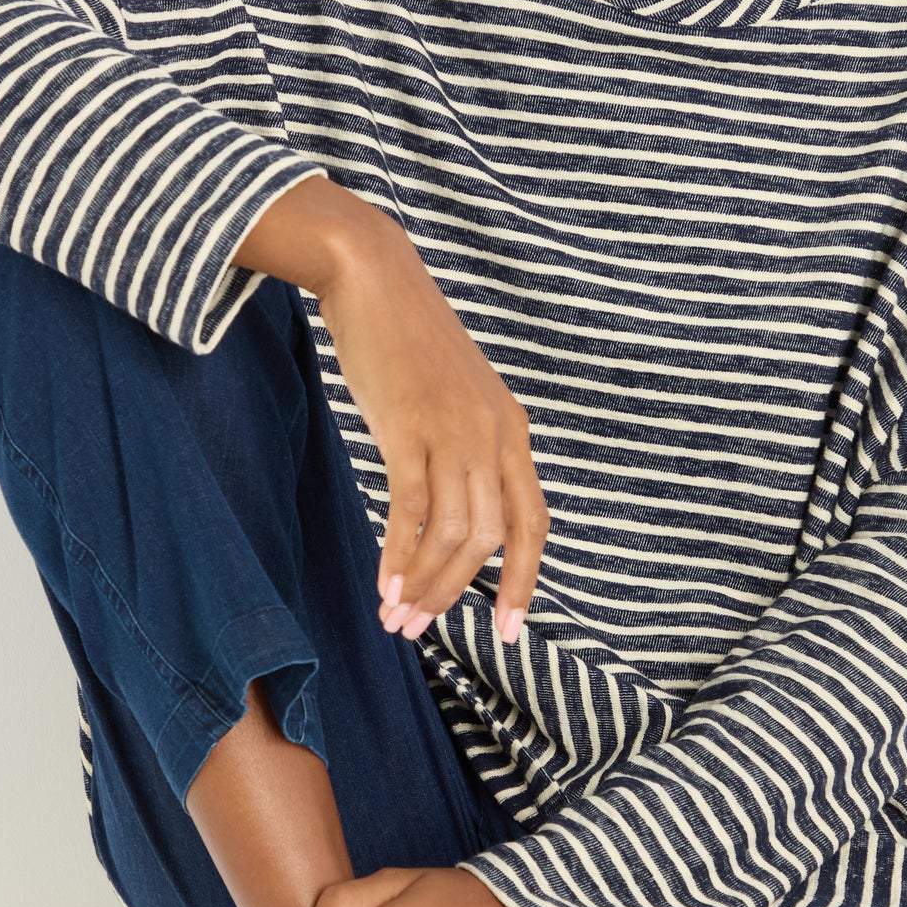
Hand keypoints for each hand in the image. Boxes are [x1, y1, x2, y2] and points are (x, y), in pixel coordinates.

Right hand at [309, 200, 551, 645]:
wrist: (374, 275)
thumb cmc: (408, 341)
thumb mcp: (456, 398)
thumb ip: (467, 448)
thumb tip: (455, 512)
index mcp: (512, 431)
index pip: (532, 523)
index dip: (523, 582)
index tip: (506, 631)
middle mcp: (494, 434)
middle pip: (489, 539)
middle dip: (456, 594)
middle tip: (419, 630)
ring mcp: (454, 430)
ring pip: (451, 533)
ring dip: (424, 584)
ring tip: (395, 617)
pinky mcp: (409, 425)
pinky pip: (410, 509)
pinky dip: (398, 555)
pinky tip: (383, 584)